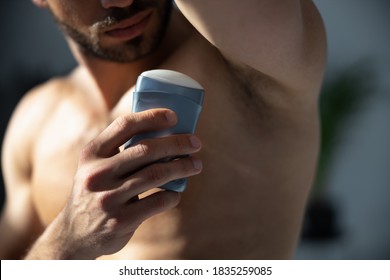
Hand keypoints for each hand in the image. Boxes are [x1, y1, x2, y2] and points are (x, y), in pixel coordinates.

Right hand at [43, 109, 201, 258]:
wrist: (75, 234)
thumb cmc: (96, 192)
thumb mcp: (95, 167)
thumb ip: (119, 151)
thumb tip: (164, 134)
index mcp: (92, 154)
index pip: (124, 126)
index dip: (151, 117)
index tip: (173, 116)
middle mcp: (97, 174)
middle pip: (146, 150)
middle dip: (177, 143)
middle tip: (195, 143)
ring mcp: (108, 198)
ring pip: (156, 174)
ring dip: (182, 167)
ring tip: (196, 164)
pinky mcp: (121, 220)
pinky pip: (158, 201)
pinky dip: (173, 195)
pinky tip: (177, 193)